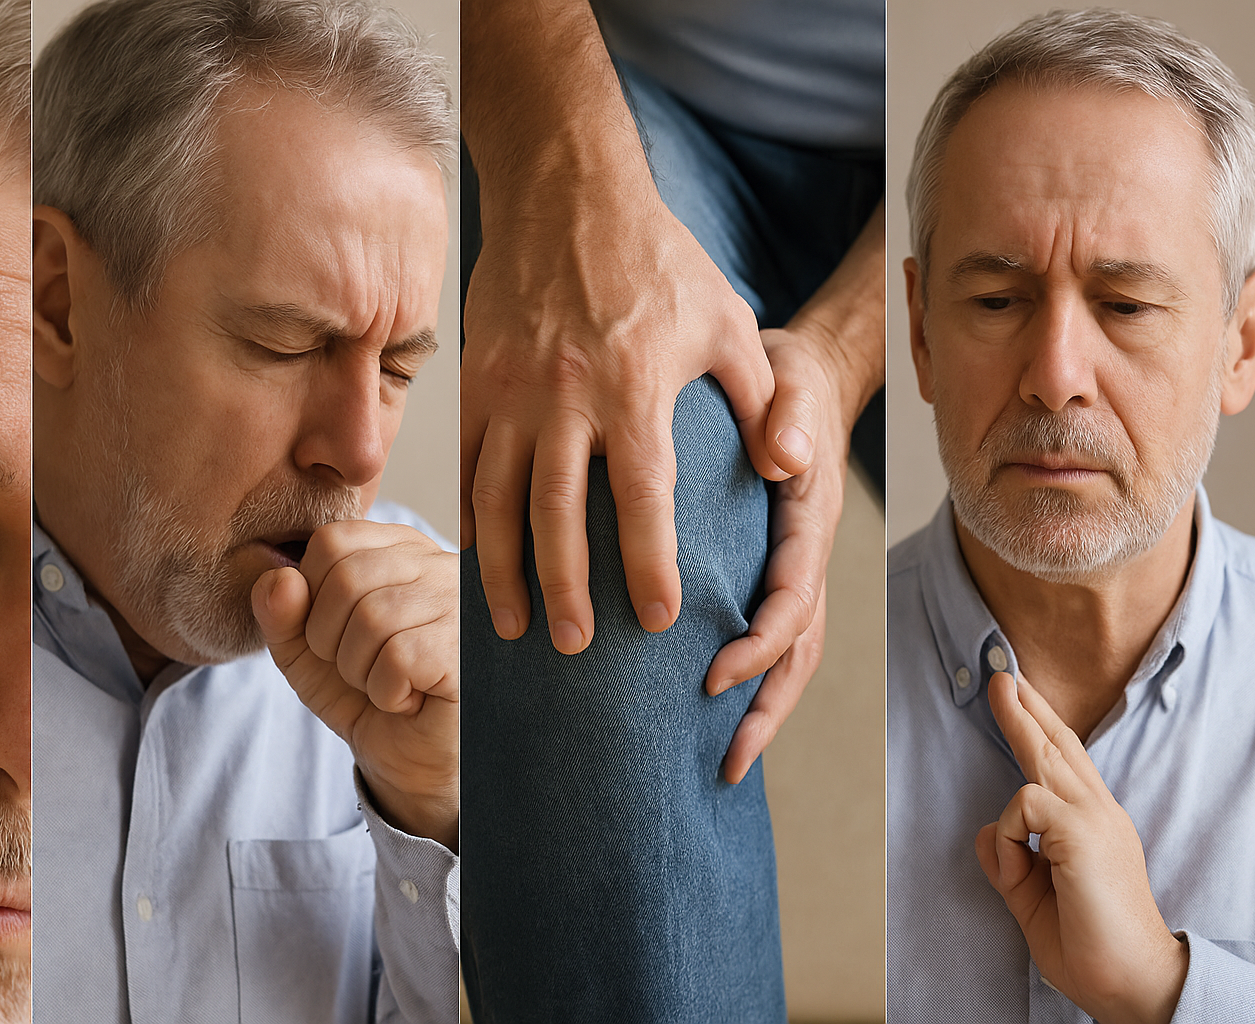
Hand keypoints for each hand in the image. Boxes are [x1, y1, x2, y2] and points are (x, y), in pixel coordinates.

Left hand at [253, 520, 458, 850]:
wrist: (411, 763)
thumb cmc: (365, 697)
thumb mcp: (305, 653)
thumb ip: (280, 613)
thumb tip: (278, 580)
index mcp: (397, 548)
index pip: (330, 542)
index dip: (311, 598)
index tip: (337, 637)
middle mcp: (436, 563)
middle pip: (346, 577)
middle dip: (331, 641)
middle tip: (363, 669)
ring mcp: (461, 602)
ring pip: (372, 619)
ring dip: (360, 671)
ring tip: (388, 684)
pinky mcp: (470, 648)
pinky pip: (399, 657)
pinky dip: (388, 692)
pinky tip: (412, 699)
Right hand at [462, 187, 780, 654]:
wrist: (566, 192)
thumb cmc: (656, 258)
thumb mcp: (726, 321)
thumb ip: (757, 402)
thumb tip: (786, 473)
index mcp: (634, 389)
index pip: (643, 499)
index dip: (647, 565)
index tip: (654, 619)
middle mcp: (566, 396)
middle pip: (557, 515)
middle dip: (563, 589)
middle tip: (573, 645)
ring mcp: (512, 389)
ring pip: (498, 498)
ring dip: (503, 570)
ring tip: (513, 625)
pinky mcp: (477, 379)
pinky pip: (468, 463)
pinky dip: (469, 517)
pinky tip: (476, 557)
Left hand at [704, 324, 852, 782]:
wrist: (797, 374)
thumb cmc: (786, 378)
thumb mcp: (788, 380)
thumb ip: (789, 415)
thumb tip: (787, 458)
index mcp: (807, 521)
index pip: (792, 598)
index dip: (759, 644)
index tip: (713, 677)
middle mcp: (805, 555)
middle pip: (798, 648)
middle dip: (765, 707)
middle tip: (725, 761)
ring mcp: (791, 567)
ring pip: (788, 654)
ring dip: (760, 709)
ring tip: (723, 763)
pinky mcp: (770, 569)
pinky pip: (767, 636)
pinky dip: (748, 680)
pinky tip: (707, 712)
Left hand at [975, 672, 1187, 1023]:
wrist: (1129, 979)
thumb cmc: (1086, 942)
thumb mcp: (1033, 894)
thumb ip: (1011, 861)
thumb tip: (989, 832)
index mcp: (1092, 825)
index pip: (1066, 765)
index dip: (1044, 729)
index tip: (1021, 697)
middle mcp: (1099, 813)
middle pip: (1059, 746)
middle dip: (1029, 706)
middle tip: (1004, 672)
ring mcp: (1094, 818)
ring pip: (1043, 756)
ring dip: (1016, 724)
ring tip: (1002, 686)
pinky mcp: (1081, 830)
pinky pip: (1022, 805)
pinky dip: (1010, 835)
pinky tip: (1025, 866)